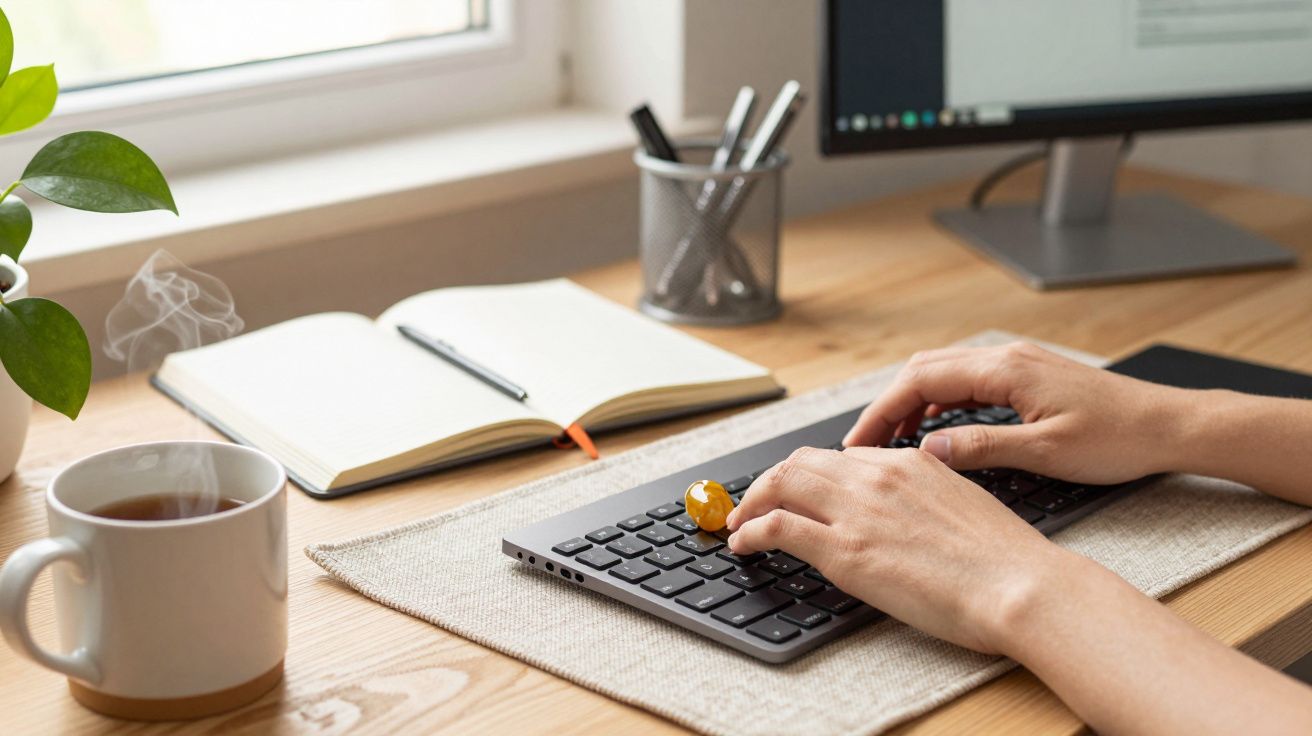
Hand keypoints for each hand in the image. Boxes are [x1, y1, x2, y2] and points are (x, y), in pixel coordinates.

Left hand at [724, 446, 1069, 652]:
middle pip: (802, 462)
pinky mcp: (845, 550)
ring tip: (739, 522)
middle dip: (771, 481)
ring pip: (781, 482)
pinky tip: (742, 544)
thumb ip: (925, 497)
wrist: (1019, 585)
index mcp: (909, 462)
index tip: (801, 493)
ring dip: (752, 501)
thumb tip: (904, 512)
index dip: (814, 476)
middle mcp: (877, 476)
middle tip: (755, 503)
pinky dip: (750, 531)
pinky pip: (777, 526)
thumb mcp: (964, 504)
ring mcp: (858, 511)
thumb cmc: (1006, 560)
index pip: (843, 458)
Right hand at [843, 342, 1190, 484]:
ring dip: (912, 405)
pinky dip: (939, 404)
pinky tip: (934, 431)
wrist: (1170, 426)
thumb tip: (926, 453)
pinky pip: (966, 383)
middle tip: (864, 446)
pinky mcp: (1026, 378)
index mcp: (1006, 370)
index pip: (920, 380)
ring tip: (892, 443)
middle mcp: (1007, 358)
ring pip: (943, 374)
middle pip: (923, 370)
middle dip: (888, 406)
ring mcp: (1016, 365)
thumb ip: (980, 449)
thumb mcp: (1045, 453)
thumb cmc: (1119, 439)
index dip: (882, 412)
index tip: (860, 443)